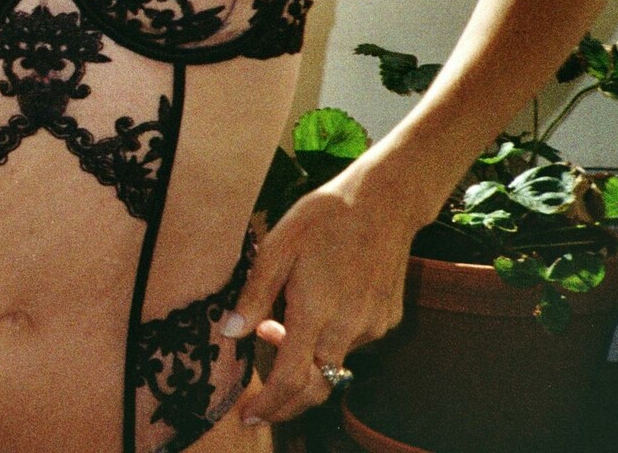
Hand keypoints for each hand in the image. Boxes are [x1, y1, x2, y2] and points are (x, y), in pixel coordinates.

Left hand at [219, 168, 413, 426]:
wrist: (384, 202)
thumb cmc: (322, 219)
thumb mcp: (276, 247)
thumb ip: (254, 294)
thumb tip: (230, 332)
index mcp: (316, 311)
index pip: (292, 379)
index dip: (270, 404)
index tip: (249, 415)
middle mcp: (349, 327)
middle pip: (316, 386)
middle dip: (286, 402)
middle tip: (259, 403)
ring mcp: (373, 326)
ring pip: (332, 361)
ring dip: (305, 357)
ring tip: (281, 320)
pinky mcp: (387, 320)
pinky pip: (351, 343)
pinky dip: (328, 338)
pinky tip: (317, 306)